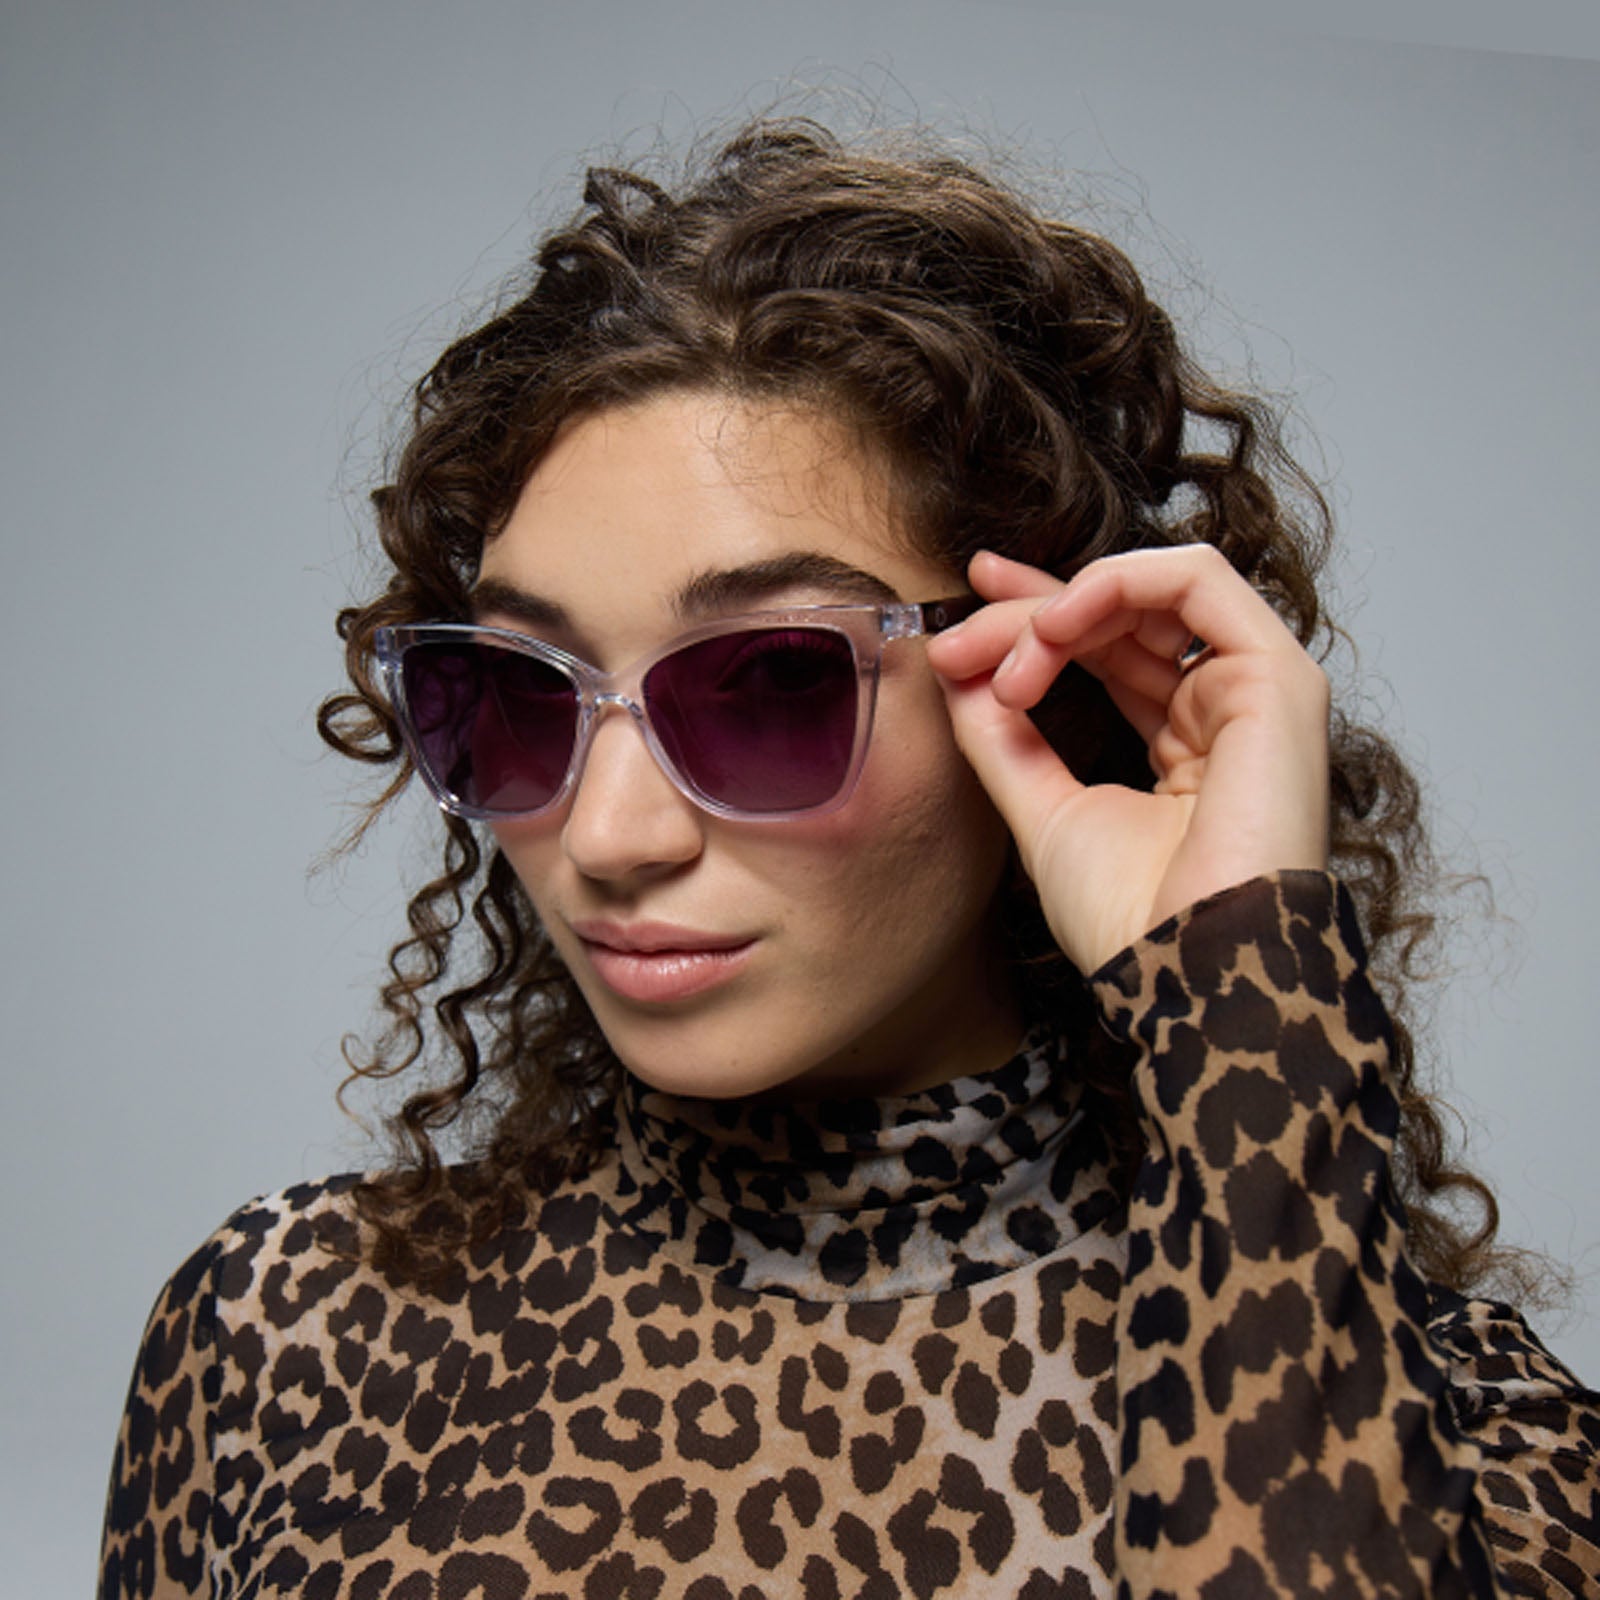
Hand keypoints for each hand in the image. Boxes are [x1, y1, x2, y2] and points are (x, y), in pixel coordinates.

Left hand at [925, 546, 1330, 973]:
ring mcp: (1255, 689)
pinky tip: (1054, 625)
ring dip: (1060, 608)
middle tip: (958, 642)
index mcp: (1184, 741)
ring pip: (1149, 591)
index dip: (1036, 616)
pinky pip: (1197, 580)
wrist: (1186, 975)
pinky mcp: (1277, 676)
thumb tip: (958, 673)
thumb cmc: (1133, 921)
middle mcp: (1224, 707)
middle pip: (1121, 615)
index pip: (1109, 647)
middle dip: (1027, 613)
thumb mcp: (1042, 811)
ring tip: (1008, 661)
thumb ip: (1002, 738)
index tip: (962, 615)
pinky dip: (1116, 584)